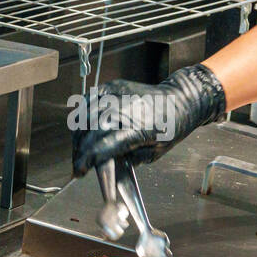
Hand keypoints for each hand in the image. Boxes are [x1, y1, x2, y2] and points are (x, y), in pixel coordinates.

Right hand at [71, 63, 226, 175]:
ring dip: (78, 134)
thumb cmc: (171, 127)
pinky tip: (81, 126)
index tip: (80, 170)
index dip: (89, 159)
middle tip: (78, 163)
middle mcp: (127, 108)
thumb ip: (130, 160)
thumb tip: (106, 165)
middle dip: (80, 150)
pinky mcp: (114, 86)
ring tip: (78, 149)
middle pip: (93, 130)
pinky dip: (81, 113)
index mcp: (140, 128)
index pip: (106, 145)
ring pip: (87, 114)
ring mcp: (119, 94)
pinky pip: (90, 99)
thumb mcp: (155, 153)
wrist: (179, 100)